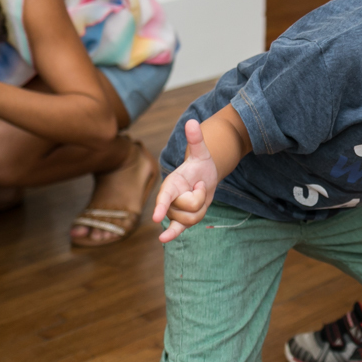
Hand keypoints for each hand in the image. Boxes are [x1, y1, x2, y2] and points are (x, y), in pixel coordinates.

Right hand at [153, 119, 218, 242]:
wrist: (204, 176)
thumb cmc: (201, 164)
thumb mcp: (201, 152)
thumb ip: (196, 139)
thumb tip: (192, 122)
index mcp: (171, 183)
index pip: (165, 196)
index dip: (162, 206)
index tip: (157, 217)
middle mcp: (169, 198)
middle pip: (187, 209)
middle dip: (201, 199)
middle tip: (200, 186)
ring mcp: (174, 209)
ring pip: (190, 220)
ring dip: (201, 209)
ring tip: (199, 196)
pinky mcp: (181, 218)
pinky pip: (176, 229)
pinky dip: (170, 234)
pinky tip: (164, 239)